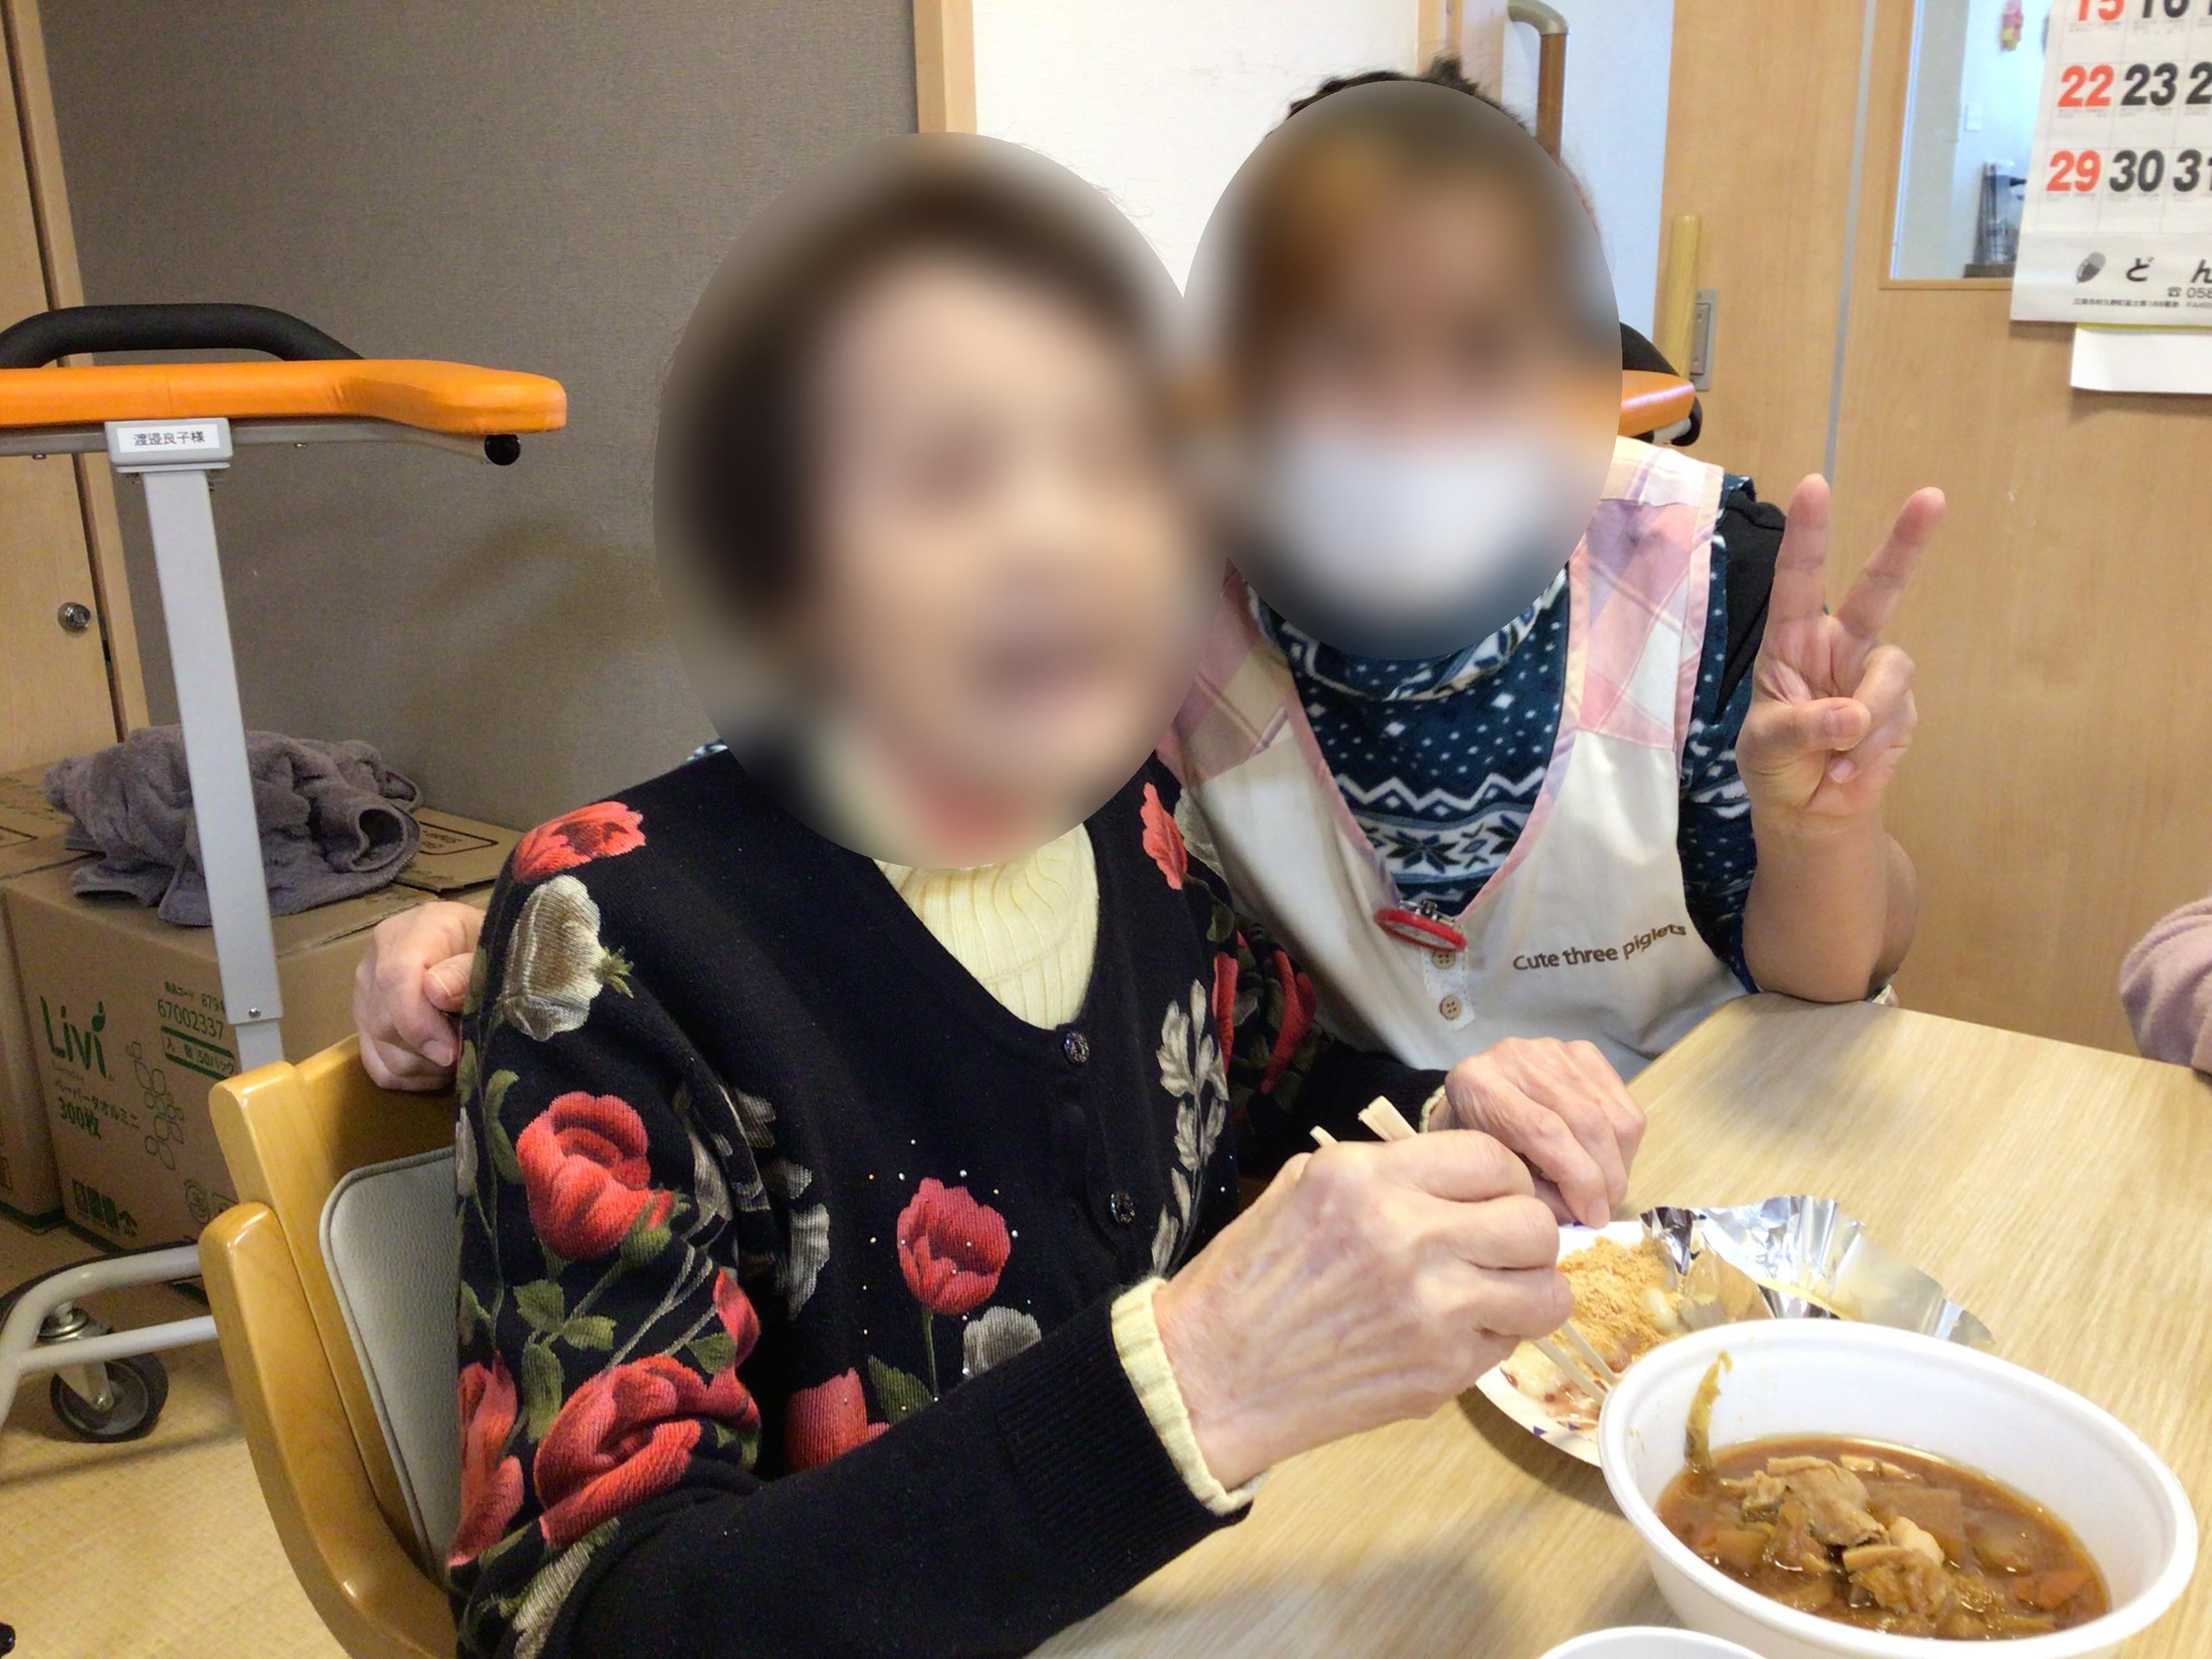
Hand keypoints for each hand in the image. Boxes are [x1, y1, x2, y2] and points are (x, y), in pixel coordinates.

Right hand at [352, 900, 485, 1089]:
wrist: (475, 951)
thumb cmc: (488, 948)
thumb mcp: (490, 949)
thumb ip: (467, 969)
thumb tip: (437, 992)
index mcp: (407, 934)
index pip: (395, 978)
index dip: (419, 1021)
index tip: (451, 1049)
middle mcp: (374, 965)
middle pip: (386, 1022)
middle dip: (431, 1049)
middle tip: (469, 1047)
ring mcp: (365, 998)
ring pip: (383, 1052)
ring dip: (426, 1066)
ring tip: (460, 1051)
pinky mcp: (366, 1027)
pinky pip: (380, 1068)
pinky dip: (413, 1077)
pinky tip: (440, 1065)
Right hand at [1151, 1132, 1569, 1488]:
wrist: (1213, 1376)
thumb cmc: (1248, 1277)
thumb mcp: (1300, 1186)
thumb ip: (1383, 1171)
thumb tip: (1455, 1177)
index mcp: (1366, 1179)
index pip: (1491, 1157)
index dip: (1503, 1176)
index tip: (1492, 1193)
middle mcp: (1408, 1237)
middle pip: (1532, 1223)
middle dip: (1525, 1231)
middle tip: (1497, 1244)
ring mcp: (1431, 1311)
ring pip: (1545, 1292)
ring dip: (1527, 1289)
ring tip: (1493, 1290)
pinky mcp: (1440, 1373)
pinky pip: (1510, 1344)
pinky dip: (1493, 1336)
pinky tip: (1450, 1331)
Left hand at [1431, 1037, 1645, 1227]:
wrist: (1474, 1097)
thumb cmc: (1479, 1143)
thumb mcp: (1492, 1173)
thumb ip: (1535, 1195)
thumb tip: (1584, 1214)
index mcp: (1479, 1085)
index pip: (1546, 1131)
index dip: (1579, 1179)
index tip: (1593, 1217)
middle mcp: (1515, 1058)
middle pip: (1587, 1119)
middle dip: (1606, 1176)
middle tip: (1604, 1210)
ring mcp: (1552, 1049)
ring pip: (1613, 1114)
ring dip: (1620, 1163)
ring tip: (1605, 1189)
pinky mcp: (1582, 1052)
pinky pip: (1625, 1103)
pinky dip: (1625, 1142)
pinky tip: (1607, 1161)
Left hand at [1736, 476, 1941, 825]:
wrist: (1809, 812)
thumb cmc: (1775, 765)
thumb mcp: (1768, 745)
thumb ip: (1804, 725)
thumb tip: (1852, 714)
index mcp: (1793, 641)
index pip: (1797, 580)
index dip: (1807, 534)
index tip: (1814, 485)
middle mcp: (1839, 646)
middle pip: (1877, 589)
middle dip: (1905, 544)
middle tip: (1931, 496)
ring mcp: (1874, 674)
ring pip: (1891, 670)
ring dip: (1863, 717)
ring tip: (1834, 753)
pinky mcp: (1902, 708)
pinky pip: (1894, 717)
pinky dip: (1866, 749)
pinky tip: (1845, 770)